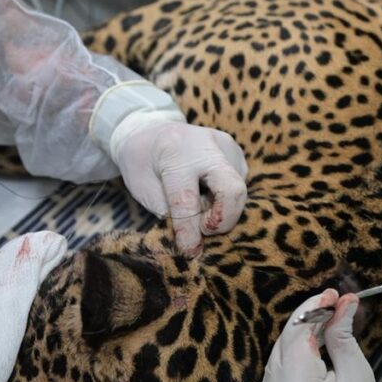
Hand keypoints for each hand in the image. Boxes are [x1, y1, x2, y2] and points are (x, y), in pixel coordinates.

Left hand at [114, 120, 247, 255]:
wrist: (150, 129)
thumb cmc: (142, 162)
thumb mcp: (142, 187)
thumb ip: (169, 211)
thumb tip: (195, 240)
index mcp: (175, 152)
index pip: (186, 199)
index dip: (189, 231)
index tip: (190, 252)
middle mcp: (206, 145)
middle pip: (232, 190)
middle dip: (223, 219)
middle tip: (206, 230)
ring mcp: (226, 146)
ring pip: (238, 191)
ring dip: (220, 209)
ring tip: (199, 204)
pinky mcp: (236, 153)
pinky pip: (238, 185)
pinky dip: (223, 198)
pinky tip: (206, 190)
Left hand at [258, 291, 381, 381]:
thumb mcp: (357, 376)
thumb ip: (342, 336)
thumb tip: (343, 302)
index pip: (297, 330)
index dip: (315, 306)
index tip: (336, 294)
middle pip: (284, 339)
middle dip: (308, 319)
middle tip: (336, 306)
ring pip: (278, 352)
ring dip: (300, 336)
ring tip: (329, 327)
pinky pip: (276, 370)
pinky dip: (293, 356)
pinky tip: (314, 353)